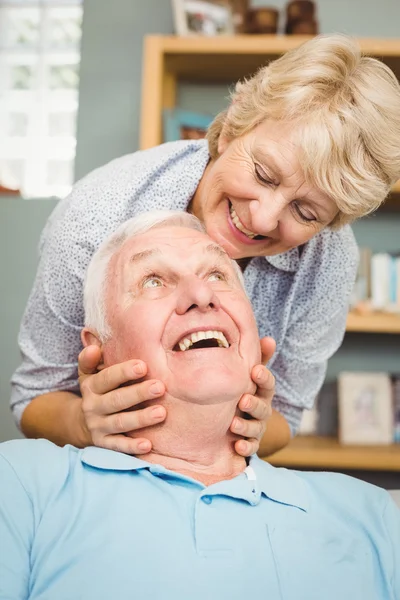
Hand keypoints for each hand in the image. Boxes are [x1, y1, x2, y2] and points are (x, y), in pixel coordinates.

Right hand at [78, 345, 165, 453]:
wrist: (78, 423)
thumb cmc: (95, 390)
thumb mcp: (88, 374)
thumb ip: (90, 360)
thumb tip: (94, 347)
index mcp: (91, 387)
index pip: (107, 378)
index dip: (124, 372)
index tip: (143, 366)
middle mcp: (93, 407)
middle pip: (116, 400)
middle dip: (138, 393)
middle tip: (160, 387)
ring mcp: (98, 426)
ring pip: (120, 423)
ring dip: (141, 419)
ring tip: (161, 413)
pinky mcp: (104, 444)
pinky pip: (118, 446)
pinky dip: (132, 447)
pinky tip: (148, 445)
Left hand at [230, 336, 275, 456]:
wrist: (237, 418)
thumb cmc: (243, 389)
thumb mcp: (248, 374)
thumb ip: (257, 357)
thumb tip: (269, 339)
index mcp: (261, 391)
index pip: (267, 384)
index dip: (263, 377)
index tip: (255, 371)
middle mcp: (262, 409)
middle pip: (263, 407)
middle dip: (254, 404)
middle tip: (243, 400)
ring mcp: (257, 427)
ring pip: (256, 428)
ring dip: (246, 427)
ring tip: (233, 424)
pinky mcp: (250, 442)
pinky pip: (251, 447)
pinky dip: (245, 447)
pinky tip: (237, 446)